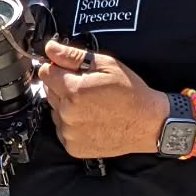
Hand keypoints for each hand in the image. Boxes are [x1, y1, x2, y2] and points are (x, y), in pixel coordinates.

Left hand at [39, 38, 168, 158]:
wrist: (149, 124)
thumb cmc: (131, 93)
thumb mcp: (107, 65)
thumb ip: (73, 56)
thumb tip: (50, 48)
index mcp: (73, 91)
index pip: (46, 73)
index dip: (58, 69)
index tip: (71, 71)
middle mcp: (67, 113)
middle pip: (49, 91)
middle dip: (63, 86)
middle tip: (87, 89)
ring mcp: (69, 133)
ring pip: (55, 111)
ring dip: (66, 106)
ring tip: (91, 105)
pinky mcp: (73, 147)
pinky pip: (62, 130)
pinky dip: (72, 124)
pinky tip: (91, 120)